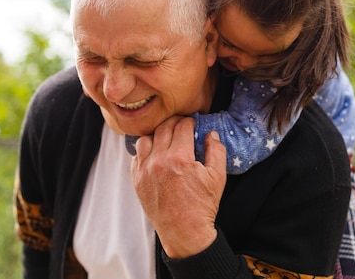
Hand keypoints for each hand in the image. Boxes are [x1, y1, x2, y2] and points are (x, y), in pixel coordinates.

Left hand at [131, 116, 226, 257]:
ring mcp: (145, 171)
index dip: (189, 121)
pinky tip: (155, 153)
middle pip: (163, 128)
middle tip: (181, 125)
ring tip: (166, 138)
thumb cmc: (202, 206)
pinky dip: (146, 151)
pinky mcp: (137, 180)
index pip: (182, 126)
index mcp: (180, 158)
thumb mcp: (218, 177)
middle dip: (174, 123)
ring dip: (157, 135)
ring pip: (146, 139)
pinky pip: (137, 156)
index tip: (192, 123)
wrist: (184, 233)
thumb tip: (210, 134)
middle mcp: (159, 161)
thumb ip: (216, 151)